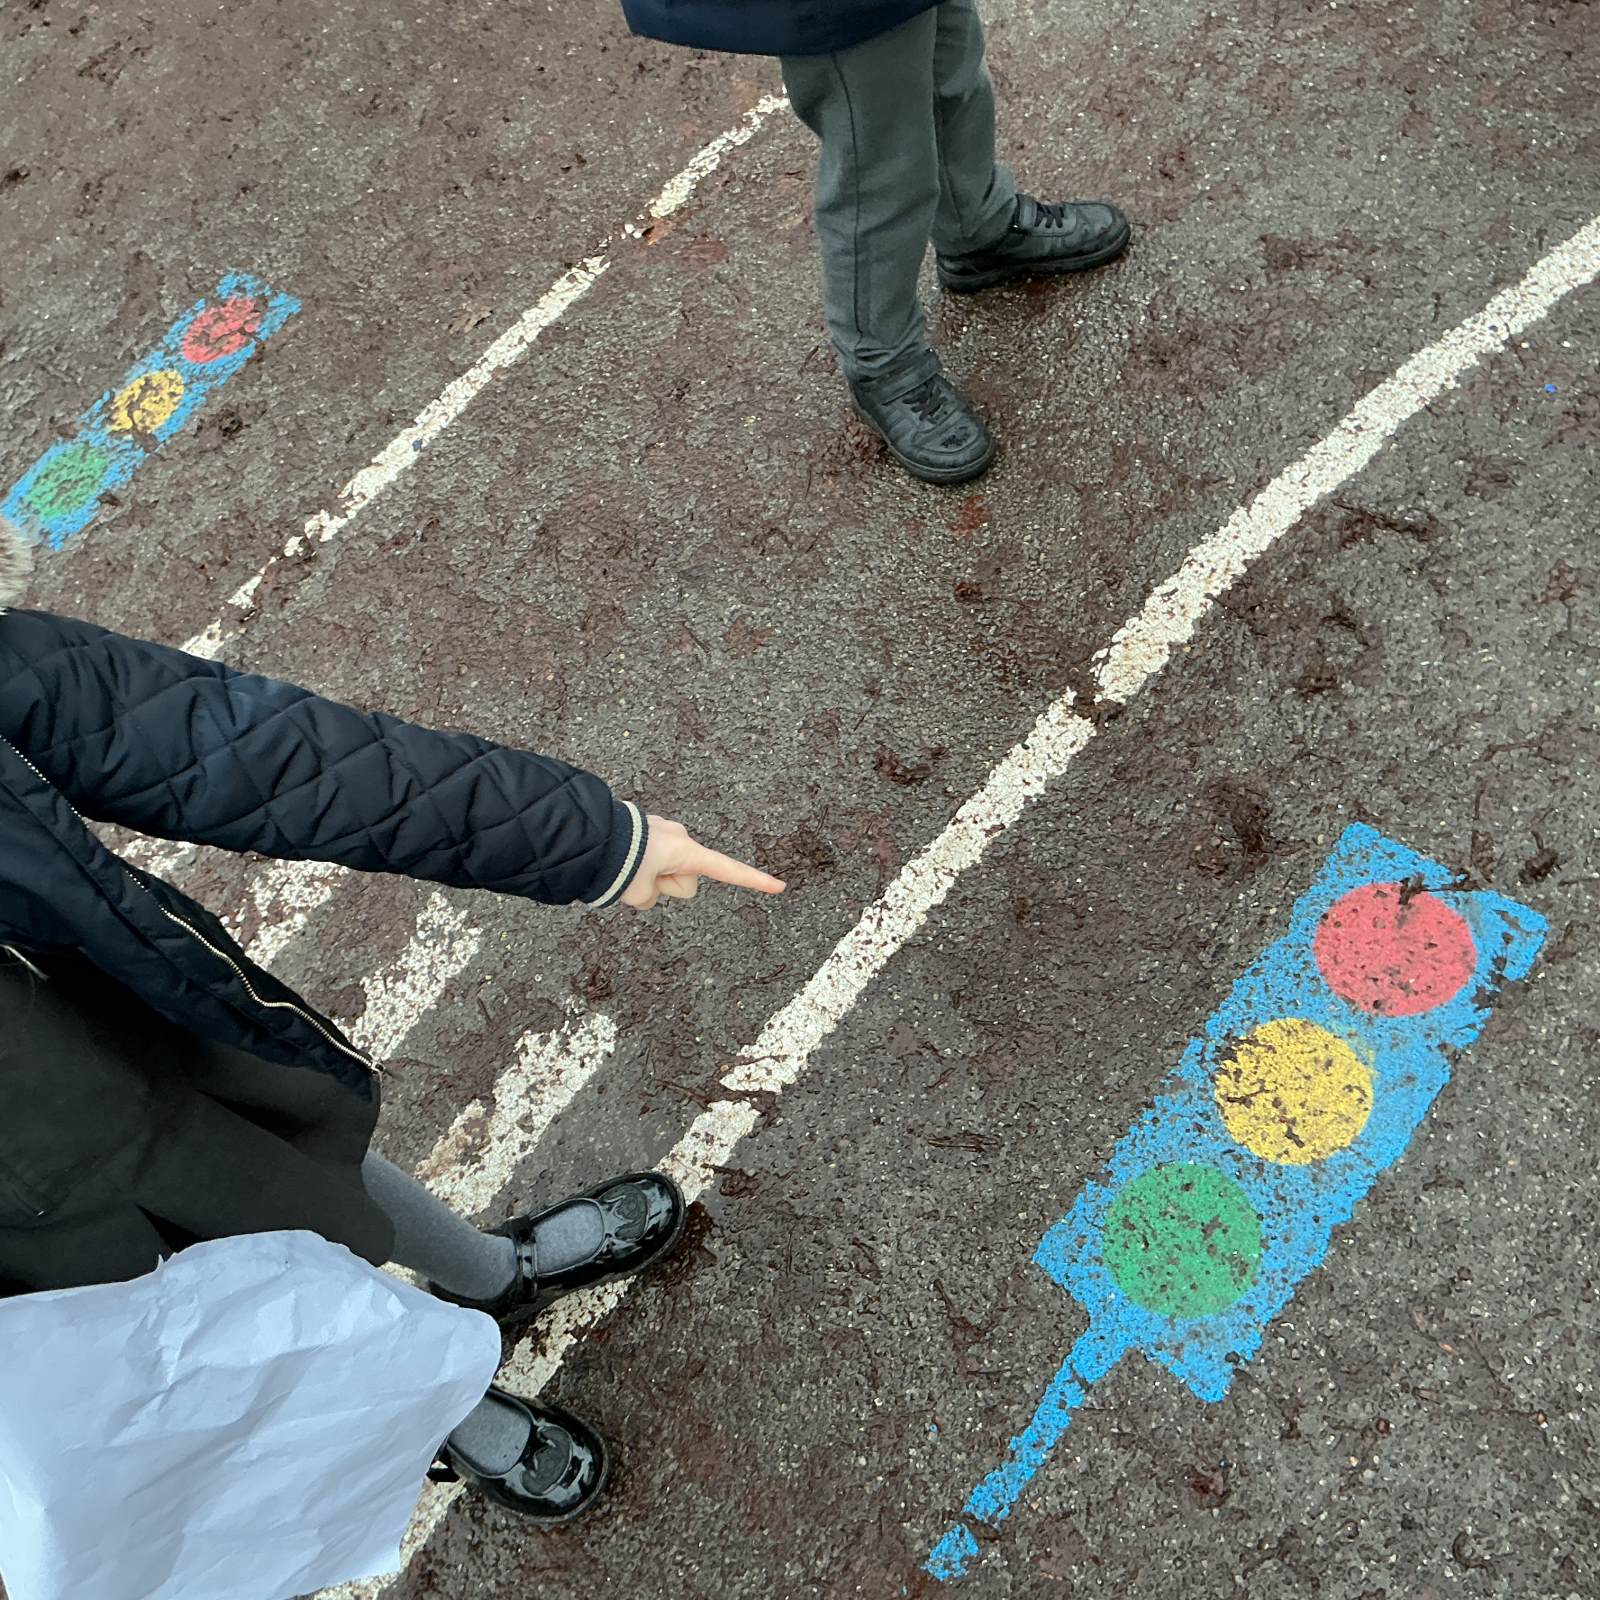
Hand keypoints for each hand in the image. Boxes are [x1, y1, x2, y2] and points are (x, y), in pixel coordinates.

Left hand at [619, 814, 785, 909]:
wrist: (588, 835)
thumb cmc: (617, 862)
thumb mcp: (638, 892)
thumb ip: (650, 896)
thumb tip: (645, 886)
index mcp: (686, 852)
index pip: (728, 871)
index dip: (754, 881)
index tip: (779, 887)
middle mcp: (680, 838)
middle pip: (684, 881)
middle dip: (664, 887)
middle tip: (638, 882)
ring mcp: (662, 832)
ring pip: (663, 872)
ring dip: (645, 877)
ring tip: (624, 869)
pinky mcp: (644, 831)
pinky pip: (647, 859)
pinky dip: (635, 865)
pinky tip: (619, 859)